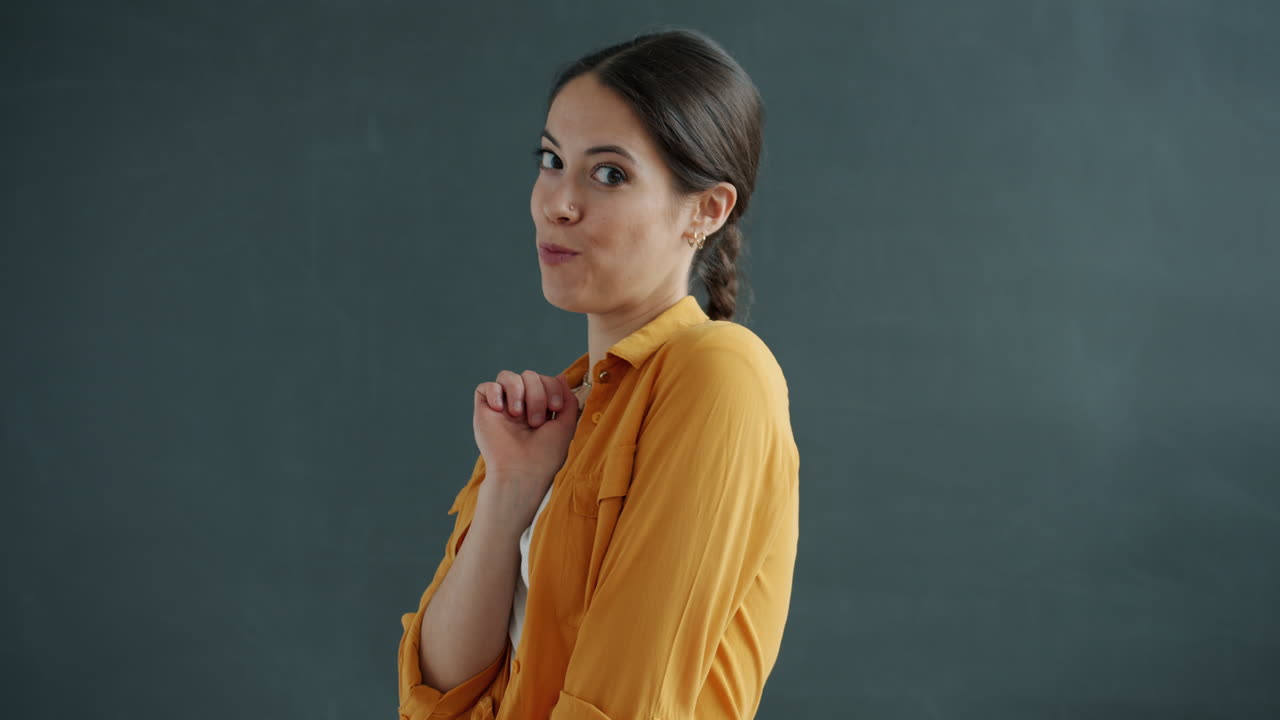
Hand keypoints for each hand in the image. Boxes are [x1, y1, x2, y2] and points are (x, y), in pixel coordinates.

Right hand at [472, 369, 578, 528]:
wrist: (522, 472)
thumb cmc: (545, 455)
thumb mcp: (565, 425)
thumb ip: (568, 400)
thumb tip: (562, 376)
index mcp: (539, 407)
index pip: (544, 380)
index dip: (552, 387)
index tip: (555, 408)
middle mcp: (520, 405)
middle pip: (529, 375)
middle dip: (537, 394)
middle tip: (536, 421)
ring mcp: (502, 408)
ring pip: (507, 375)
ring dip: (518, 391)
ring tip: (518, 415)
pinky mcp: (484, 411)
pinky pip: (485, 386)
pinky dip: (494, 392)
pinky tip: (500, 410)